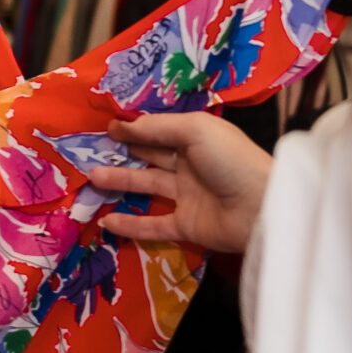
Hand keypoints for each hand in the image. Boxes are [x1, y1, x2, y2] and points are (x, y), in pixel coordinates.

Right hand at [86, 112, 273, 253]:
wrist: (260, 207)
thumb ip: (156, 128)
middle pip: (151, 157)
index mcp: (197, 139)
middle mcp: (191, 165)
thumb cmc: (230, 159)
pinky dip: (130, 224)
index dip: (134, 129)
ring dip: (120, 183)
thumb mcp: (194, 130)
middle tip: (91, 151)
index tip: (106, 128)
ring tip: (92, 178)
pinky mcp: (187, 226)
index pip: (159, 131)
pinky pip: (153, 225)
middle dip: (124, 153)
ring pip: (147, 187)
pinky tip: (106, 221)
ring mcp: (188, 197)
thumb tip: (122, 126)